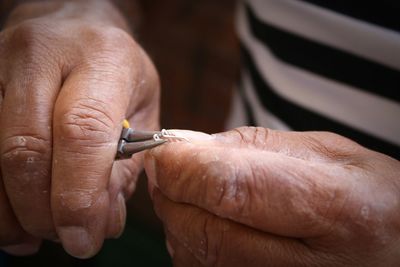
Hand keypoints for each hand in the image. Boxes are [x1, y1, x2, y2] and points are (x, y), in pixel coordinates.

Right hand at [0, 1, 158, 257]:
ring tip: (40, 234)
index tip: (85, 239)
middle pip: (27, 148)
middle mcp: (43, 57)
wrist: (72, 23)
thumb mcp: (142, 107)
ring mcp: (0, 67)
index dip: (80, 194)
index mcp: (102, 59)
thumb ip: (126, 164)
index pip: (83, 130)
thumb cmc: (116, 70)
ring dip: (13, 212)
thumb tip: (102, 221)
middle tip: (68, 239)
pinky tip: (13, 218)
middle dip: (44, 211)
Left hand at [145, 128, 399, 265]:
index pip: (233, 189)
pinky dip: (191, 241)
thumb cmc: (372, 198)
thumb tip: (192, 147)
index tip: (164, 148)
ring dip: (178, 215)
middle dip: (171, 191)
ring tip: (192, 189)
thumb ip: (257, 149)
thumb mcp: (329, 154)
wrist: (394, 249)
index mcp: (335, 209)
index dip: (184, 166)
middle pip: (204, 230)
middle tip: (169, 164)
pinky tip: (208, 220)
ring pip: (196, 256)